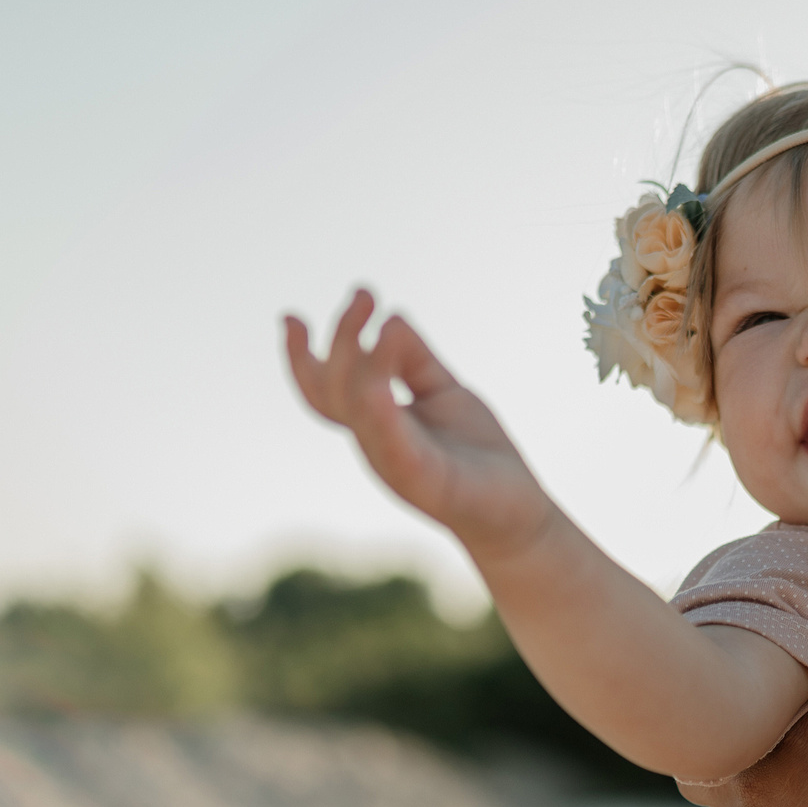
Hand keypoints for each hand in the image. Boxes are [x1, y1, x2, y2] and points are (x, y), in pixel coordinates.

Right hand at [283, 289, 558, 565]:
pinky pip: (391, 441)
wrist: (518, 512)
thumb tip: (392, 318)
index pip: (324, 389)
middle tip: (365, 294)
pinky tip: (387, 370)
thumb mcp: (443, 392)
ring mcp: (394, 463)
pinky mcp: (423, 480)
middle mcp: (375, 442)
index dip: (300, 355)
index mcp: (374, 424)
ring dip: (360, 359)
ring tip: (380, 317)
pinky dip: (382, 406)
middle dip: (341, 338)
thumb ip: (415, 359)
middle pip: (335, 390)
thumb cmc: (477, 454)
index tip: (289, 316)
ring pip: (358, 408)